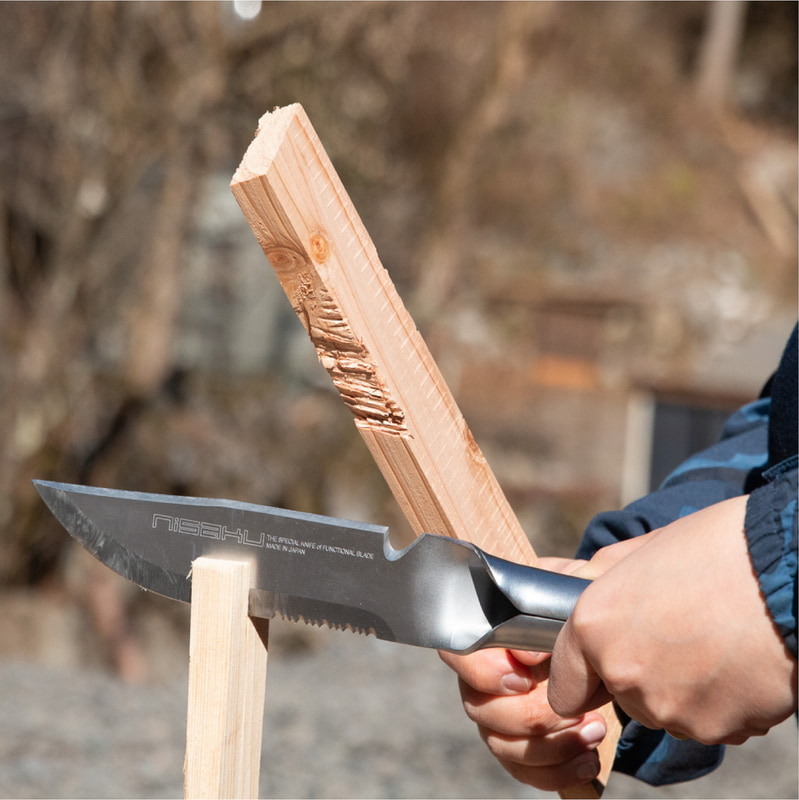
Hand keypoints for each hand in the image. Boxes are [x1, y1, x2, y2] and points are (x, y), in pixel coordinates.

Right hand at [439, 558, 608, 791]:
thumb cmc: (583, 604)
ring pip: (500, 743)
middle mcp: (483, 676)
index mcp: (488, 634)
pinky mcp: (523, 745)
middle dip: (531, 714)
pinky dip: (557, 770)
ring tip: (595, 729)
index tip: (532, 665)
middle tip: (579, 707)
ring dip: (549, 745)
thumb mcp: (577, 585)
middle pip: (479, 707)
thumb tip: (556, 618)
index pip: (458, 650)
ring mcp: (499, 714)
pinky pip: (524, 769)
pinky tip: (589, 757)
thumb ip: (565, 587)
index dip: (486, 667)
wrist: (605, 637)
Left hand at [549, 496, 797, 744]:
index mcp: (594, 626)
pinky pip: (710, 722)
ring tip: (713, 642)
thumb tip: (559, 576)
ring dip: (683, 688)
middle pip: (621, 695)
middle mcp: (623, 673)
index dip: (584, 675)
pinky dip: (721, 702)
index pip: (565, 689)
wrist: (788, 570)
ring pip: (666, 710)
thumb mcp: (642, 550)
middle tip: (676, 632)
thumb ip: (597, 577)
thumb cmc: (717, 547)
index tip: (605, 661)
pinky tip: (738, 662)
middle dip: (642, 671)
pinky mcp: (718, 728)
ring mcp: (670, 707)